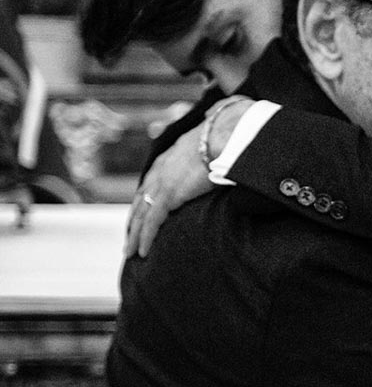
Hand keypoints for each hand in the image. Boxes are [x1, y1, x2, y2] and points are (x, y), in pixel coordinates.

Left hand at [126, 96, 252, 256]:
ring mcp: (162, 183)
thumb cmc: (226, 135)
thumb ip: (212, 148)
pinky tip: (143, 252)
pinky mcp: (169, 195)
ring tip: (131, 252)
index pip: (151, 183)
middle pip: (140, 200)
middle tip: (130, 238)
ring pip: (141, 214)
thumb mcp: (214, 143)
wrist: (225, 134)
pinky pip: (152, 221)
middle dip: (134, 220)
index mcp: (170, 158)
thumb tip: (225, 144)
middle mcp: (160, 170)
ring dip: (135, 235)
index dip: (144, 200)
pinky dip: (145, 238)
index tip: (141, 214)